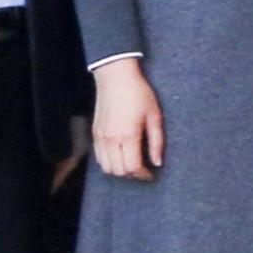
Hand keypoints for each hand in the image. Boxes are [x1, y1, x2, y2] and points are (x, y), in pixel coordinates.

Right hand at [88, 57, 164, 182]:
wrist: (116, 77)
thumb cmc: (138, 94)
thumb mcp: (154, 116)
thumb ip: (157, 142)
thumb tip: (158, 162)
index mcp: (128, 135)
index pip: (132, 167)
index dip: (143, 175)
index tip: (151, 173)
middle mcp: (111, 139)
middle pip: (118, 171)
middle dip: (132, 175)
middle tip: (143, 169)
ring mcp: (100, 137)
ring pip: (106, 167)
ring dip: (119, 170)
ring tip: (132, 163)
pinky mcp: (94, 133)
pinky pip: (99, 157)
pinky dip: (109, 162)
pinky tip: (120, 155)